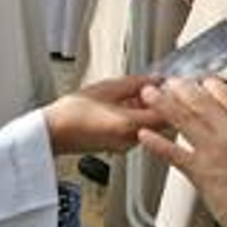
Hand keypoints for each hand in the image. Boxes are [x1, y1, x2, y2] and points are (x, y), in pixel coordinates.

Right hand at [43, 75, 162, 154]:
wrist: (52, 134)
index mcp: (130, 126)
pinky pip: (138, 130)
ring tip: (144, 92)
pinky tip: (130, 104)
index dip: (174, 97)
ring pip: (151, 127)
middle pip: (162, 123)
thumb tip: (154, 79)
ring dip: (152, 110)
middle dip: (165, 104)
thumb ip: (135, 83)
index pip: (167, 114)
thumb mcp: (106, 89)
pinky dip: (140, 117)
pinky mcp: (118, 146)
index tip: (174, 84)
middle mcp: (131, 140)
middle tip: (163, 85)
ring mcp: (125, 146)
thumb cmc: (71, 114)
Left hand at [138, 78, 226, 226]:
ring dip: (163, 105)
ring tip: (150, 96)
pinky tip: (144, 136)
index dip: (211, 86)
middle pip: (202, 102)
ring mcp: (214, 149)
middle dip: (182, 89)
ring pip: (185, 119)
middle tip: (169, 82)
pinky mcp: (200, 171)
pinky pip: (173, 153)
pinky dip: (156, 143)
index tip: (202, 82)